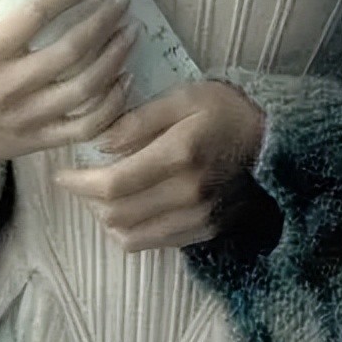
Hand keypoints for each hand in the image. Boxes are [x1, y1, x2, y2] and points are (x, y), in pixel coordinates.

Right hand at [0, 0, 137, 182]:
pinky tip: (125, 79)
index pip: (35, 15)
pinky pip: (86, 126)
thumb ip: (2, 16)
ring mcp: (26, 118)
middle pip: (70, 51)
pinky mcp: (39, 142)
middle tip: (121, 2)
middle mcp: (7, 86)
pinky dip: (112, 104)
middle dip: (103, 22)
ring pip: (85, 89)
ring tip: (130, 33)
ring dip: (115, 58)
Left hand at [52, 81, 266, 251]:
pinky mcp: (206, 232)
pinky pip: (156, 243)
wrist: (279, 144)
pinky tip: (129, 208)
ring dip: (106, 220)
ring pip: (132, 237)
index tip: (61, 173)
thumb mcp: (186, 97)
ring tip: (100, 196)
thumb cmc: (228, 111)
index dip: (79, 183)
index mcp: (179, 156)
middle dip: (88, 201)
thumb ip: (141, 119)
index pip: (113, 184)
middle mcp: (187, 195)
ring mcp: (198, 218)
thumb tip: (102, 143)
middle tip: (78, 181)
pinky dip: (132, 231)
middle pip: (117, 215)